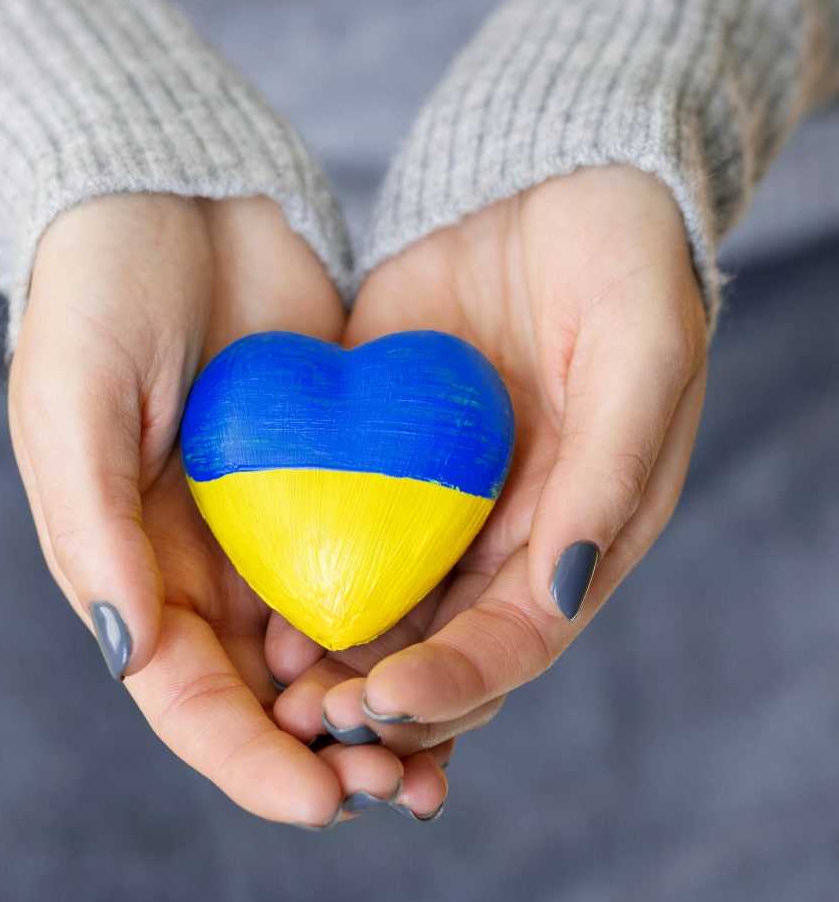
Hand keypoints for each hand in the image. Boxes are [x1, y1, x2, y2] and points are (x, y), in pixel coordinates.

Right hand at [8, 193, 445, 824]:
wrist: (178, 199)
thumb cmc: (97, 295)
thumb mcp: (72, 404)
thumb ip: (94, 532)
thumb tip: (134, 657)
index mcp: (132, 563)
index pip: (186, 693)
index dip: (247, 756)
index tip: (316, 799)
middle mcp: (206, 563)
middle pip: (267, 692)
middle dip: (327, 750)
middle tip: (399, 790)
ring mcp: (275, 524)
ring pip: (332, 645)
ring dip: (380, 703)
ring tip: (440, 757)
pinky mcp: (333, 477)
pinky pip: (375, 565)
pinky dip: (409, 620)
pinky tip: (456, 651)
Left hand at [269, 167, 707, 768]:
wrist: (547, 180)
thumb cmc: (622, 263)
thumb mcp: (641, 352)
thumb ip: (613, 471)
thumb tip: (561, 589)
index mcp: (582, 529)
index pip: (520, 638)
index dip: (457, 682)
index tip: (382, 702)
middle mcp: (508, 533)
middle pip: (445, 646)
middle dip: (381, 696)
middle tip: (310, 721)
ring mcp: (440, 499)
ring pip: (386, 607)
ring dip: (334, 657)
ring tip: (273, 685)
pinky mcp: (384, 455)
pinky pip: (342, 529)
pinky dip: (306, 578)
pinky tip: (261, 606)